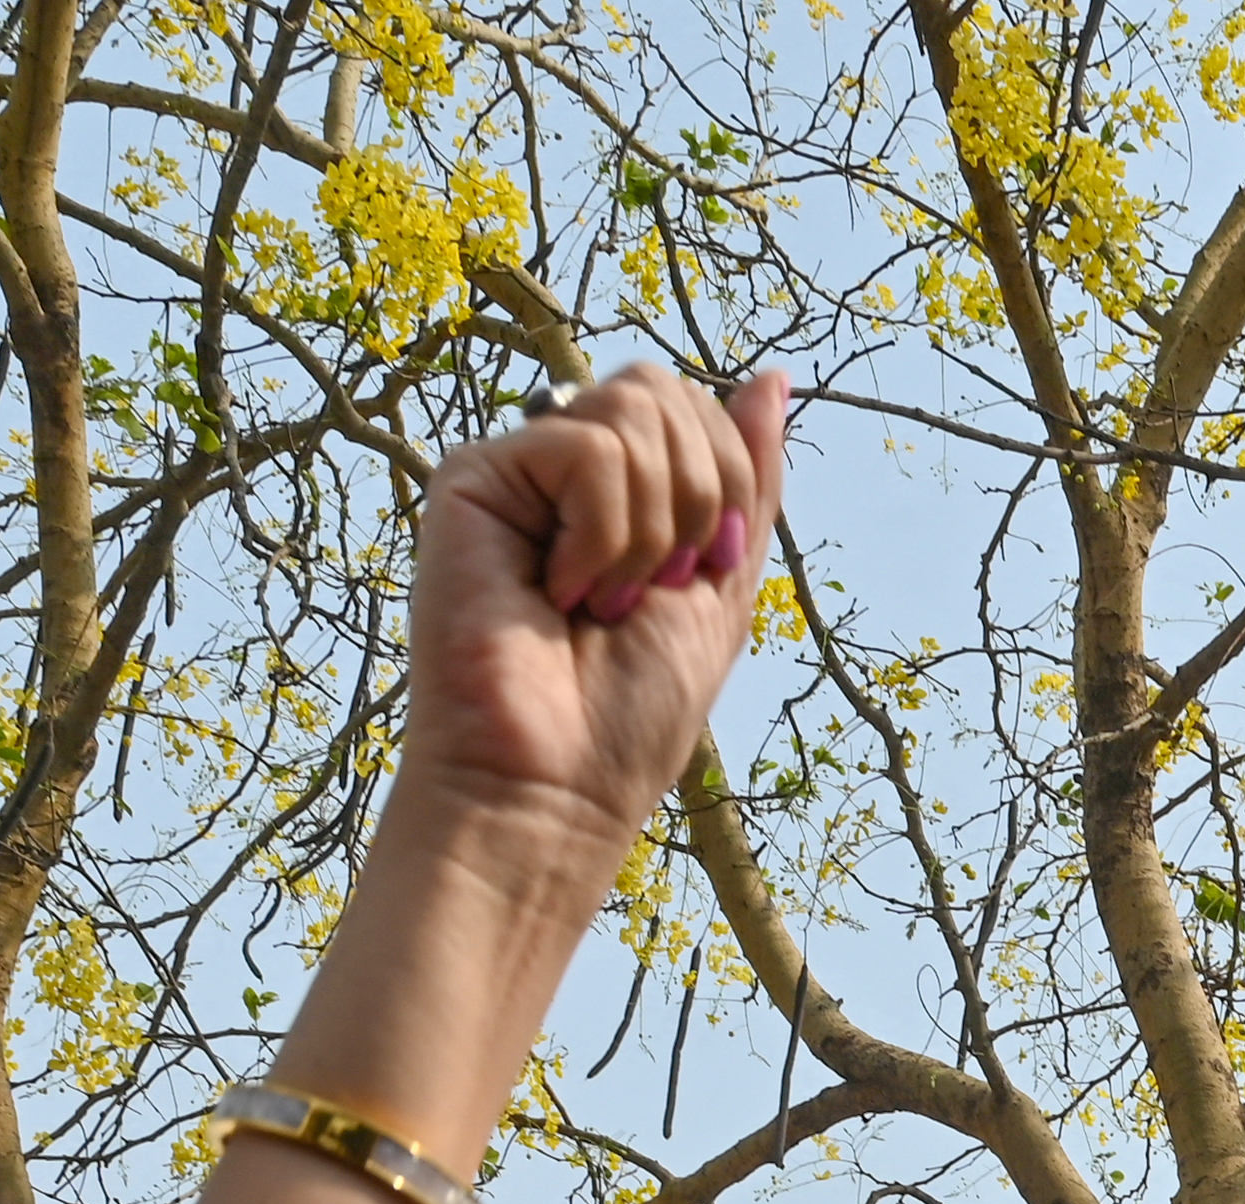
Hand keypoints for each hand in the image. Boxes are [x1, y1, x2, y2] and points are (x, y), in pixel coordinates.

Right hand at [391, 361, 793, 897]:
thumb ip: (749, 480)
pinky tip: (560, 593)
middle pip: (665, 393)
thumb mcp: (725, 584)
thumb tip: (772, 376)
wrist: (554, 784)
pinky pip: (586, 445)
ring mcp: (517, 469)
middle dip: (694, 500)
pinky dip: (602, 534)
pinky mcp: (472, 478)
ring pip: (632, 411)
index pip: (697, 406)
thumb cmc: (630, 711)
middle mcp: (564, 469)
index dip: (728, 486)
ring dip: (647, 530)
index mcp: (623, 488)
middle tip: (647, 591)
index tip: (696, 576)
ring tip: (599, 600)